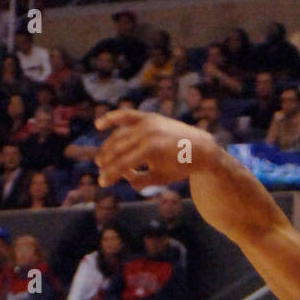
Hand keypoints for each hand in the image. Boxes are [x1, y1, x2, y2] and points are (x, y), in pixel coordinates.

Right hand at [95, 109, 215, 189]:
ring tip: (101, 160)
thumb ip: (139, 180)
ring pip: (119, 135)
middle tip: (100, 173)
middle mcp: (148, 133)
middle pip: (118, 149)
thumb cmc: (180, 167)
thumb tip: (120, 174)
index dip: (111, 175)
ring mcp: (148, 123)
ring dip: (108, 148)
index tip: (102, 183)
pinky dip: (112, 119)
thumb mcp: (160, 179)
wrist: (200, 148)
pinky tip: (98, 125)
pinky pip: (126, 116)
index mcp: (151, 150)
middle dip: (107, 163)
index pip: (123, 164)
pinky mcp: (149, 117)